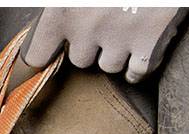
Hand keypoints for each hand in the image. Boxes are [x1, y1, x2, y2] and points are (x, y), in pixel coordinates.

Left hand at [23, 8, 188, 82]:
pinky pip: (137, 72)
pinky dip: (139, 65)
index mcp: (63, 8)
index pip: (38, 54)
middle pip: (79, 60)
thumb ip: (65, 6)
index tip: (47, 59)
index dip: (45, 56)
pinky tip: (142, 48)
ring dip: (116, 52)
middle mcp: (87, 27)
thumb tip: (55, 29)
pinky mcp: (150, 44)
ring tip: (127, 27)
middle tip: (105, 22)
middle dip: (90, 45)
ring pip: (108, 66)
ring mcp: (119, 38)